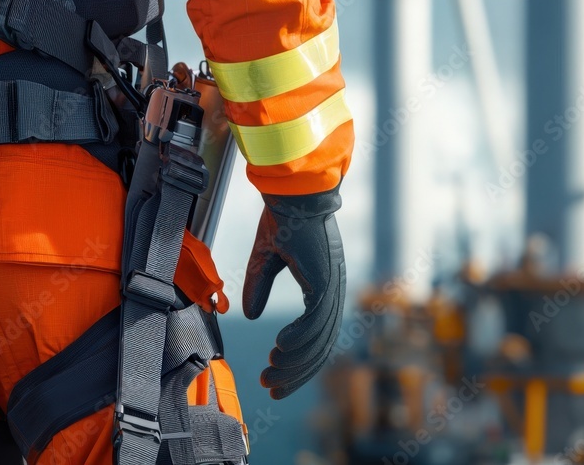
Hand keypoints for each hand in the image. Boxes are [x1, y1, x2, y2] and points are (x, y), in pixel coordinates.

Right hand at [242, 185, 345, 398]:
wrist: (293, 194)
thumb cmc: (284, 217)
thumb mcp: (266, 258)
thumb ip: (259, 286)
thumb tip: (250, 313)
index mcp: (323, 287)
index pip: (316, 337)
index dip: (297, 362)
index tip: (276, 379)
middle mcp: (333, 292)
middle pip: (320, 347)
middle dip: (296, 372)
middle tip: (272, 388)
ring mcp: (333, 288)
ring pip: (319, 340)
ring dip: (294, 361)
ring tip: (270, 372)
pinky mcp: (327, 282)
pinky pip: (316, 322)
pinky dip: (299, 339)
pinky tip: (279, 349)